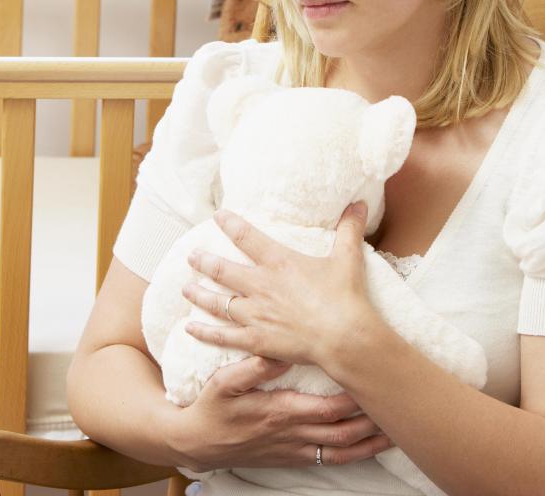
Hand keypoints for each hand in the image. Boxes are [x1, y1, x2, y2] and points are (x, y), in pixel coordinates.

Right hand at [170, 354, 392, 469]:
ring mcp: (294, 449)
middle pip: (343, 432)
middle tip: (399, 406)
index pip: (326, 409)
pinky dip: (356, 455)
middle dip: (373, 421)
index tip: (374, 382)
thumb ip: (252, 368)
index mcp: (279, 412)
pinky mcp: (293, 457)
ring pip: (342, 450)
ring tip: (398, 430)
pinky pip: (331, 460)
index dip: (354, 399)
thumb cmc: (212, 408)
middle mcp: (292, 434)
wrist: (198, 444)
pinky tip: (372, 447)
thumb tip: (279, 353)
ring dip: (371, 442)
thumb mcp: (223, 382)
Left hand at [182, 202, 376, 366]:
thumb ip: (349, 230)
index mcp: (278, 262)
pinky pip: (223, 336)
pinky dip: (204, 332)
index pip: (246, 236)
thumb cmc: (346, 296)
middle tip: (191, 257)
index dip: (229, 224)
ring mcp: (255, 314)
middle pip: (222, 270)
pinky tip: (190, 329)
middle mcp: (260, 285)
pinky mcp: (256, 340)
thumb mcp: (348, 257)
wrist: (344, 337)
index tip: (217, 216)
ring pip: (217, 302)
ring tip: (185, 289)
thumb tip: (359, 204)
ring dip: (199, 294)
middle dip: (203, 262)